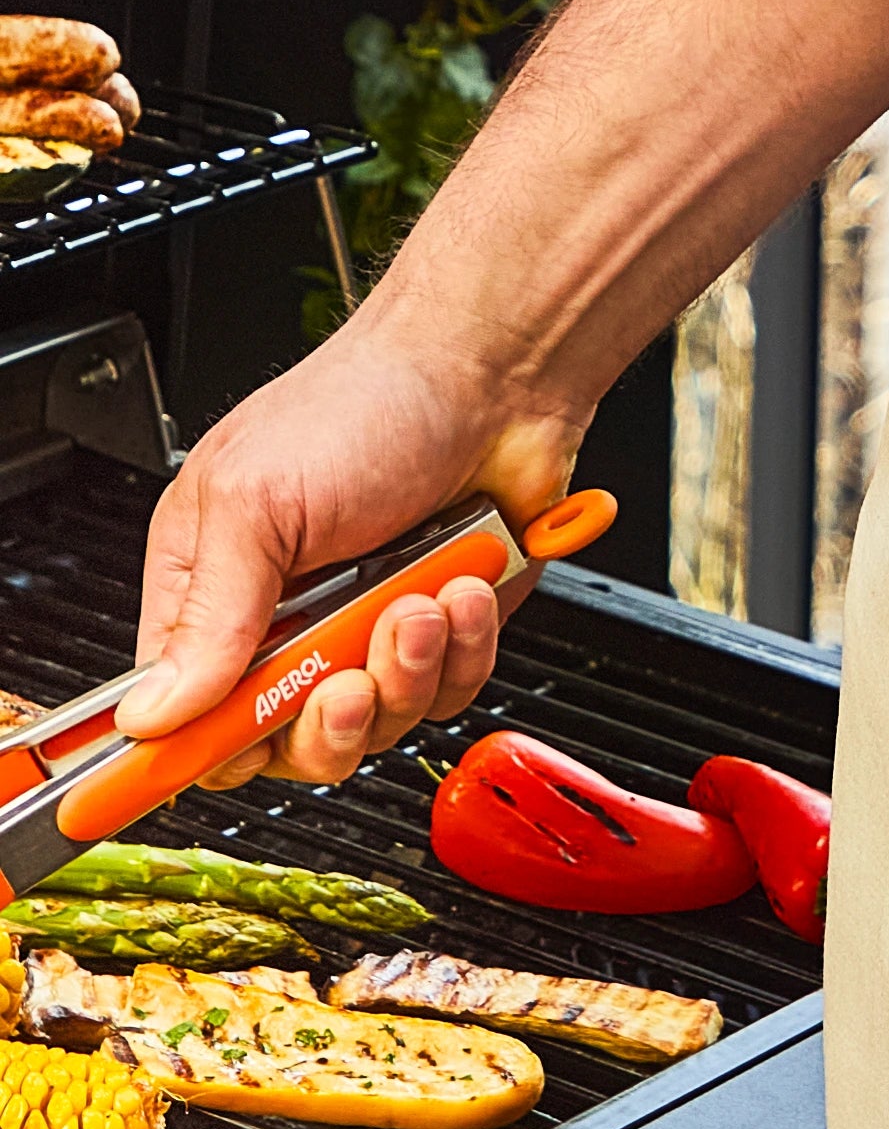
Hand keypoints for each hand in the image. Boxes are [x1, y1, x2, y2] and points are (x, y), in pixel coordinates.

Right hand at [117, 320, 588, 787]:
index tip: (230, 752)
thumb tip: (155, 710)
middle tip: (348, 668)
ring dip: (406, 668)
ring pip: (379, 723)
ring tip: (419, 598)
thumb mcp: (256, 502)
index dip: (198, 747)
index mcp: (216, 583)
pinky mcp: (449, 635)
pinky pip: (452, 690)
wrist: (492, 376)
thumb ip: (207, 614)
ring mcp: (373, 630)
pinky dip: (464, 648)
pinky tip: (463, 587)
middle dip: (328, 716)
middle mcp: (293, 617)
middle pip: (287, 742)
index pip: (185, 710)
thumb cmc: (367, 403)